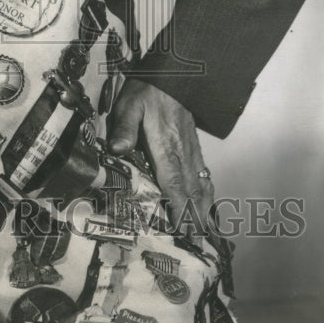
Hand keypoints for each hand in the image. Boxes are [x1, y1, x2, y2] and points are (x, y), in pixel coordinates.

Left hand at [108, 78, 213, 239]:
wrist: (173, 76)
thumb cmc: (148, 91)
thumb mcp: (129, 105)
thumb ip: (124, 128)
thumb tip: (116, 150)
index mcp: (166, 148)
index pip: (174, 185)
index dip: (179, 210)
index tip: (182, 232)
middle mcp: (183, 154)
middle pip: (191, 193)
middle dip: (194, 219)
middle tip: (197, 246)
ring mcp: (191, 152)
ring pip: (201, 186)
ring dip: (203, 210)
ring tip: (205, 234)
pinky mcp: (194, 147)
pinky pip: (204, 175)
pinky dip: (207, 194)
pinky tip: (206, 205)